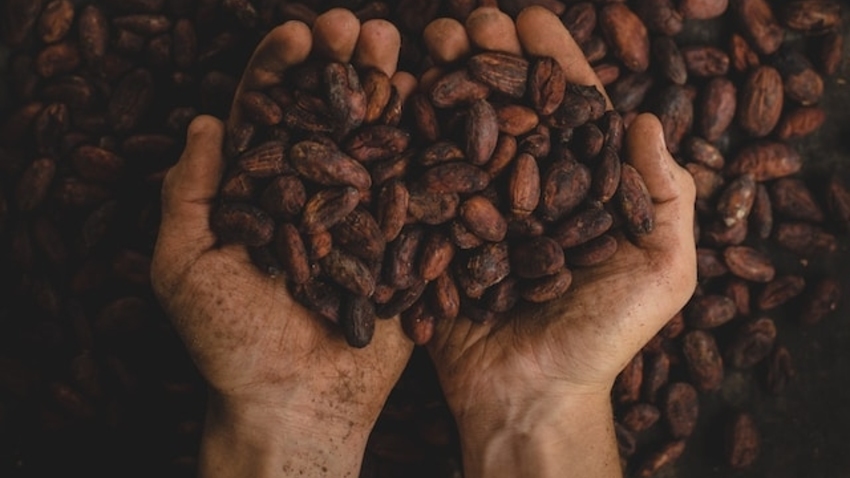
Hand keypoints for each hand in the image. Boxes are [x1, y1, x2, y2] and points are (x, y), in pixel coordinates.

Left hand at [151, 12, 413, 476]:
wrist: (297, 403)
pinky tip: (437, 106)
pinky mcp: (402, 242)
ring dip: (386, 91)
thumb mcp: (184, 267)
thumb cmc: (230, 344)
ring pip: (376, 140)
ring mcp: (362, 215)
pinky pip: (418, 188)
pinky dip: (428, 146)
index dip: (281, 70)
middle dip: (342, 66)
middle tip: (359, 28)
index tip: (299, 35)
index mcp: (260, 191)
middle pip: (328, 115)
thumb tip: (206, 122)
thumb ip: (188, 194)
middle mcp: (314, 194)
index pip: (268, 114)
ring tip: (399, 48)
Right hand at [423, 7, 696, 477]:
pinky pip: (421, 179)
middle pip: (508, 109)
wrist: (530, 396)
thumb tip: (649, 117)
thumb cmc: (602, 338)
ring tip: (427, 41)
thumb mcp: (662, 272)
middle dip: (489, 58)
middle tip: (469, 21)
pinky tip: (393, 94)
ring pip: (461, 132)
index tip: (531, 21)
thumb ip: (667, 196)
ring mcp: (478, 211)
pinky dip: (407, 136)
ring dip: (445, 82)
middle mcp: (527, 190)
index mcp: (581, 190)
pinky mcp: (437, 235)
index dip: (552, 62)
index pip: (568, 110)